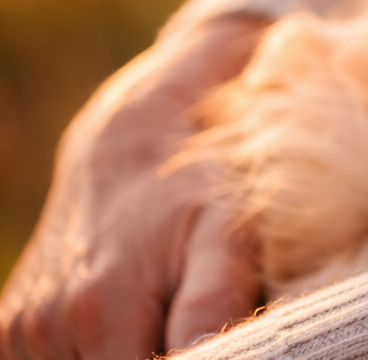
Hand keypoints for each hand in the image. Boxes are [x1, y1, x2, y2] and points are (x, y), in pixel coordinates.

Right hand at [0, 15, 267, 359]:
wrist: (126, 149)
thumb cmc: (193, 190)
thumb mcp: (225, 230)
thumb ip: (217, 298)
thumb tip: (203, 354)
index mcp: (101, 307)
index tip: (206, 347)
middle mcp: (48, 324)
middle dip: (153, 359)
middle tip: (181, 318)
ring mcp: (21, 332)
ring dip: (124, 355)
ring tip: (154, 315)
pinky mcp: (8, 333)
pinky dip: (92, 353)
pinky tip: (125, 320)